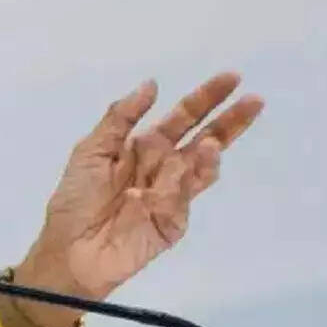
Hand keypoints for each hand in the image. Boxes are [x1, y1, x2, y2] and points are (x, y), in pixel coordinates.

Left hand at [13, 73, 263, 326]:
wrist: (71, 248)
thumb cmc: (76, 198)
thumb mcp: (91, 150)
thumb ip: (120, 118)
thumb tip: (152, 84)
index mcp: (144, 145)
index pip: (182, 117)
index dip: (205, 98)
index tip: (232, 78)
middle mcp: (164, 166)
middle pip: (206, 139)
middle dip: (230, 121)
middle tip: (255, 100)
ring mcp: (173, 196)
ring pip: (201, 169)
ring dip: (208, 155)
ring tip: (209, 145)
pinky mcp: (174, 222)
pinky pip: (181, 200)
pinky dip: (173, 190)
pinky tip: (154, 191)